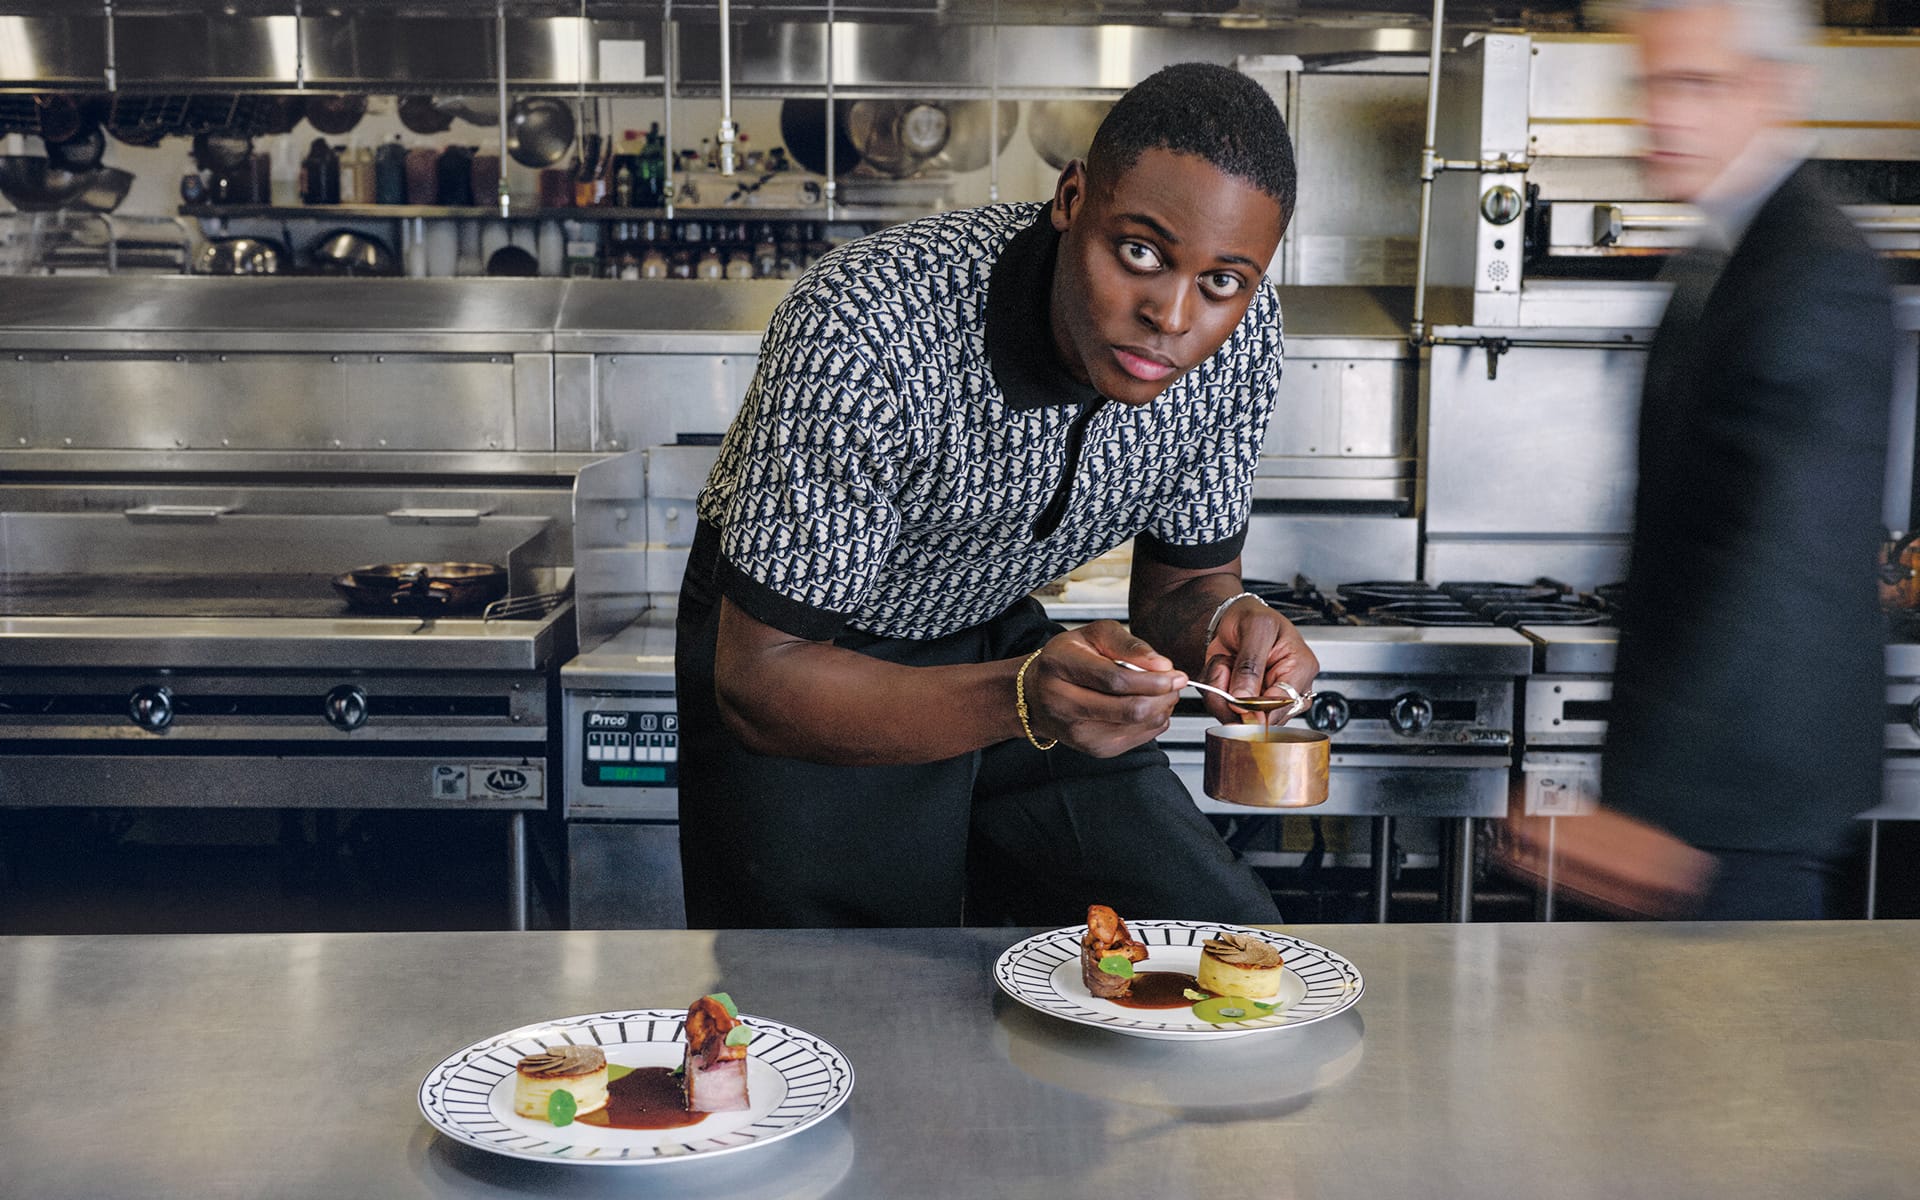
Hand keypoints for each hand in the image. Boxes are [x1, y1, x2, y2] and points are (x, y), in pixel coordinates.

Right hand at [1020, 620, 1185, 757]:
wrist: (1038, 694)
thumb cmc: (1068, 659)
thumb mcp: (1094, 635)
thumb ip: (1129, 645)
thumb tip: (1162, 666)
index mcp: (1060, 665)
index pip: (1114, 680)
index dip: (1152, 680)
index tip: (1175, 673)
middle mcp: (1063, 702)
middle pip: (1129, 708)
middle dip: (1163, 696)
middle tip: (1175, 682)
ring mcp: (1078, 731)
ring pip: (1138, 725)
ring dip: (1161, 708)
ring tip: (1160, 692)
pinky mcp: (1094, 749)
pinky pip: (1139, 738)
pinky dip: (1153, 721)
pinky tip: (1146, 706)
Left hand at [1201, 597, 1317, 724]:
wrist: (1232, 618)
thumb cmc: (1252, 617)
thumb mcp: (1255, 630)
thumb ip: (1249, 666)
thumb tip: (1243, 700)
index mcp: (1301, 668)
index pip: (1284, 703)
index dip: (1257, 708)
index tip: (1234, 700)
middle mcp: (1289, 690)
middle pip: (1262, 717)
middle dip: (1234, 697)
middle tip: (1225, 667)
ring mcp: (1269, 700)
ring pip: (1241, 719)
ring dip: (1221, 694)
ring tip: (1226, 666)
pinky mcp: (1249, 705)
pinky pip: (1226, 712)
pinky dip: (1216, 694)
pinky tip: (1223, 675)